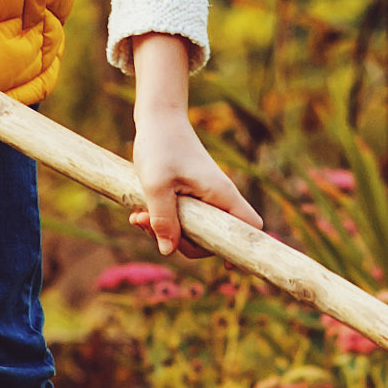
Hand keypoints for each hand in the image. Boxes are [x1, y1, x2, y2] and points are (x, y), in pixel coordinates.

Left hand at [127, 34, 258, 255]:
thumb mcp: (156, 185)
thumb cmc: (160, 146)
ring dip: (167, 231)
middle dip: (182, 241)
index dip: (243, 250)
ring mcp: (206, 198)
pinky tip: (139, 213)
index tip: (228, 268)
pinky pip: (184, 219)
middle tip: (148, 226)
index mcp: (221, 195)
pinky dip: (164, 221)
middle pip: (214, 239)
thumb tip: (169, 251)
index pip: (250, 228)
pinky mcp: (192, 195)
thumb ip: (164, 219)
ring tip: (138, 217)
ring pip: (194, 231)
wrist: (157, 119)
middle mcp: (219, 198)